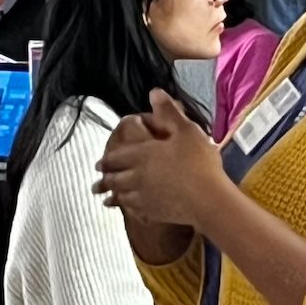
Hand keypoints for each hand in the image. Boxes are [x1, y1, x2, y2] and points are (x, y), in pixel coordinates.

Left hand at [93, 89, 225, 228]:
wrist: (208, 199)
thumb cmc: (199, 161)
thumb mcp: (186, 130)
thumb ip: (168, 112)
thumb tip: (153, 92)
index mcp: (141, 154)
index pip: (116, 157)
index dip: (106, 160)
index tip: (99, 163)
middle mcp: (136, 176)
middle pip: (114, 178)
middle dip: (104, 178)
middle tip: (97, 181)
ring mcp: (142, 196)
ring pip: (120, 195)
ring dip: (111, 195)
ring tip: (105, 198)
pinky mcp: (152, 212)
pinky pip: (133, 210)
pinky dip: (126, 209)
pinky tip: (127, 210)